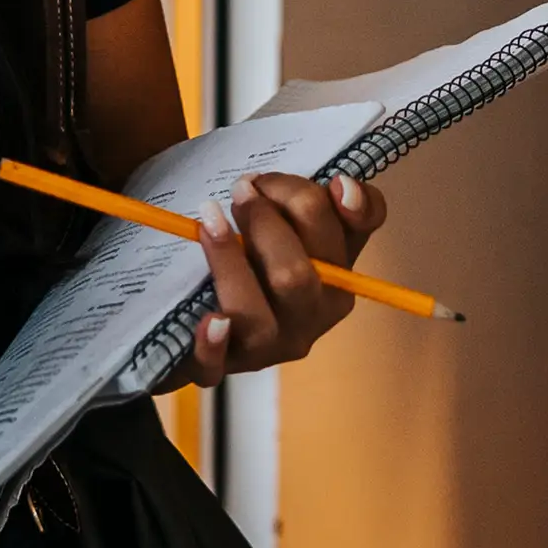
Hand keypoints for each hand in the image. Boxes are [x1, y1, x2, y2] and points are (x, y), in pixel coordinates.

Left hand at [184, 168, 391, 382]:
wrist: (199, 318)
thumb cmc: (256, 257)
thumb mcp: (293, 224)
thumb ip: (321, 201)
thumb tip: (345, 184)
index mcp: (337, 278)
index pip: (348, 238)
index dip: (330, 203)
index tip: (324, 179)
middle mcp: (310, 318)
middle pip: (297, 275)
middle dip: (265, 222)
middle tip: (241, 188)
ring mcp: (266, 349)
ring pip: (255, 313)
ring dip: (229, 260)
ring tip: (209, 220)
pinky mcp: (219, 368)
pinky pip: (215, 367)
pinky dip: (212, 345)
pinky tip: (209, 321)